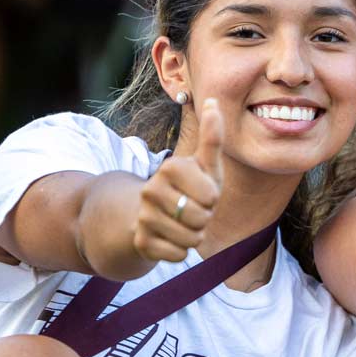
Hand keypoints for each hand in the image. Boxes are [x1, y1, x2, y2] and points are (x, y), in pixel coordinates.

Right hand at [133, 98, 223, 263]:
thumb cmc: (189, 187)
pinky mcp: (141, 242)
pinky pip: (178, 255)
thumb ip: (212, 136)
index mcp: (171, 167)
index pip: (211, 195)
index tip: (203, 192)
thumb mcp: (204, 164)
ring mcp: (143, 217)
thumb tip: (215, 100)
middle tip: (193, 210)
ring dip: (194, 235)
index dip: (213, 198)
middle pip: (202, 218)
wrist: (150, 215)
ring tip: (183, 223)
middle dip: (204, 219)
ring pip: (191, 239)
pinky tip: (170, 238)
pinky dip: (181, 252)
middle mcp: (151, 190)